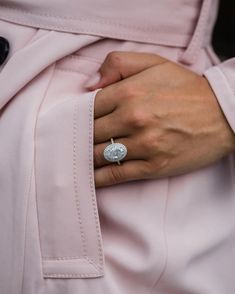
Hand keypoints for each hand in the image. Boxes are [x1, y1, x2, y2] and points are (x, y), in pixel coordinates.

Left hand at [86, 52, 234, 186]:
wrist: (223, 114)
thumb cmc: (186, 89)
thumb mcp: (154, 63)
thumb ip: (118, 65)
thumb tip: (88, 86)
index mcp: (130, 92)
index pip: (87, 108)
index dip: (76, 117)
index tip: (72, 123)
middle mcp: (133, 118)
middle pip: (90, 133)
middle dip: (78, 138)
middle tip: (69, 142)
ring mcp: (144, 144)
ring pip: (99, 155)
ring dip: (84, 158)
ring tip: (74, 159)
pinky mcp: (154, 166)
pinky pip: (116, 175)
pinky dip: (98, 178)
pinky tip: (88, 179)